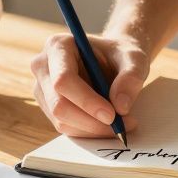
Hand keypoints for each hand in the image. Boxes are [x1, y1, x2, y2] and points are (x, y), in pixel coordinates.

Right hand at [28, 33, 149, 137]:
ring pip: (62, 121)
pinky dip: (89, 131)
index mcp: (58, 46)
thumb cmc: (120, 54)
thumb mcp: (134, 58)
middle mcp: (43, 67)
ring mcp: (43, 89)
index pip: (63, 80)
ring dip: (93, 129)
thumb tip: (120, 106)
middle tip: (122, 126)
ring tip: (121, 123)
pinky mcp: (49, 107)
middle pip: (59, 104)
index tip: (112, 114)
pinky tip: (107, 124)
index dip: (86, 101)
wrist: (113, 60)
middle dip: (91, 121)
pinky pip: (66, 127)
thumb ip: (131, 77)